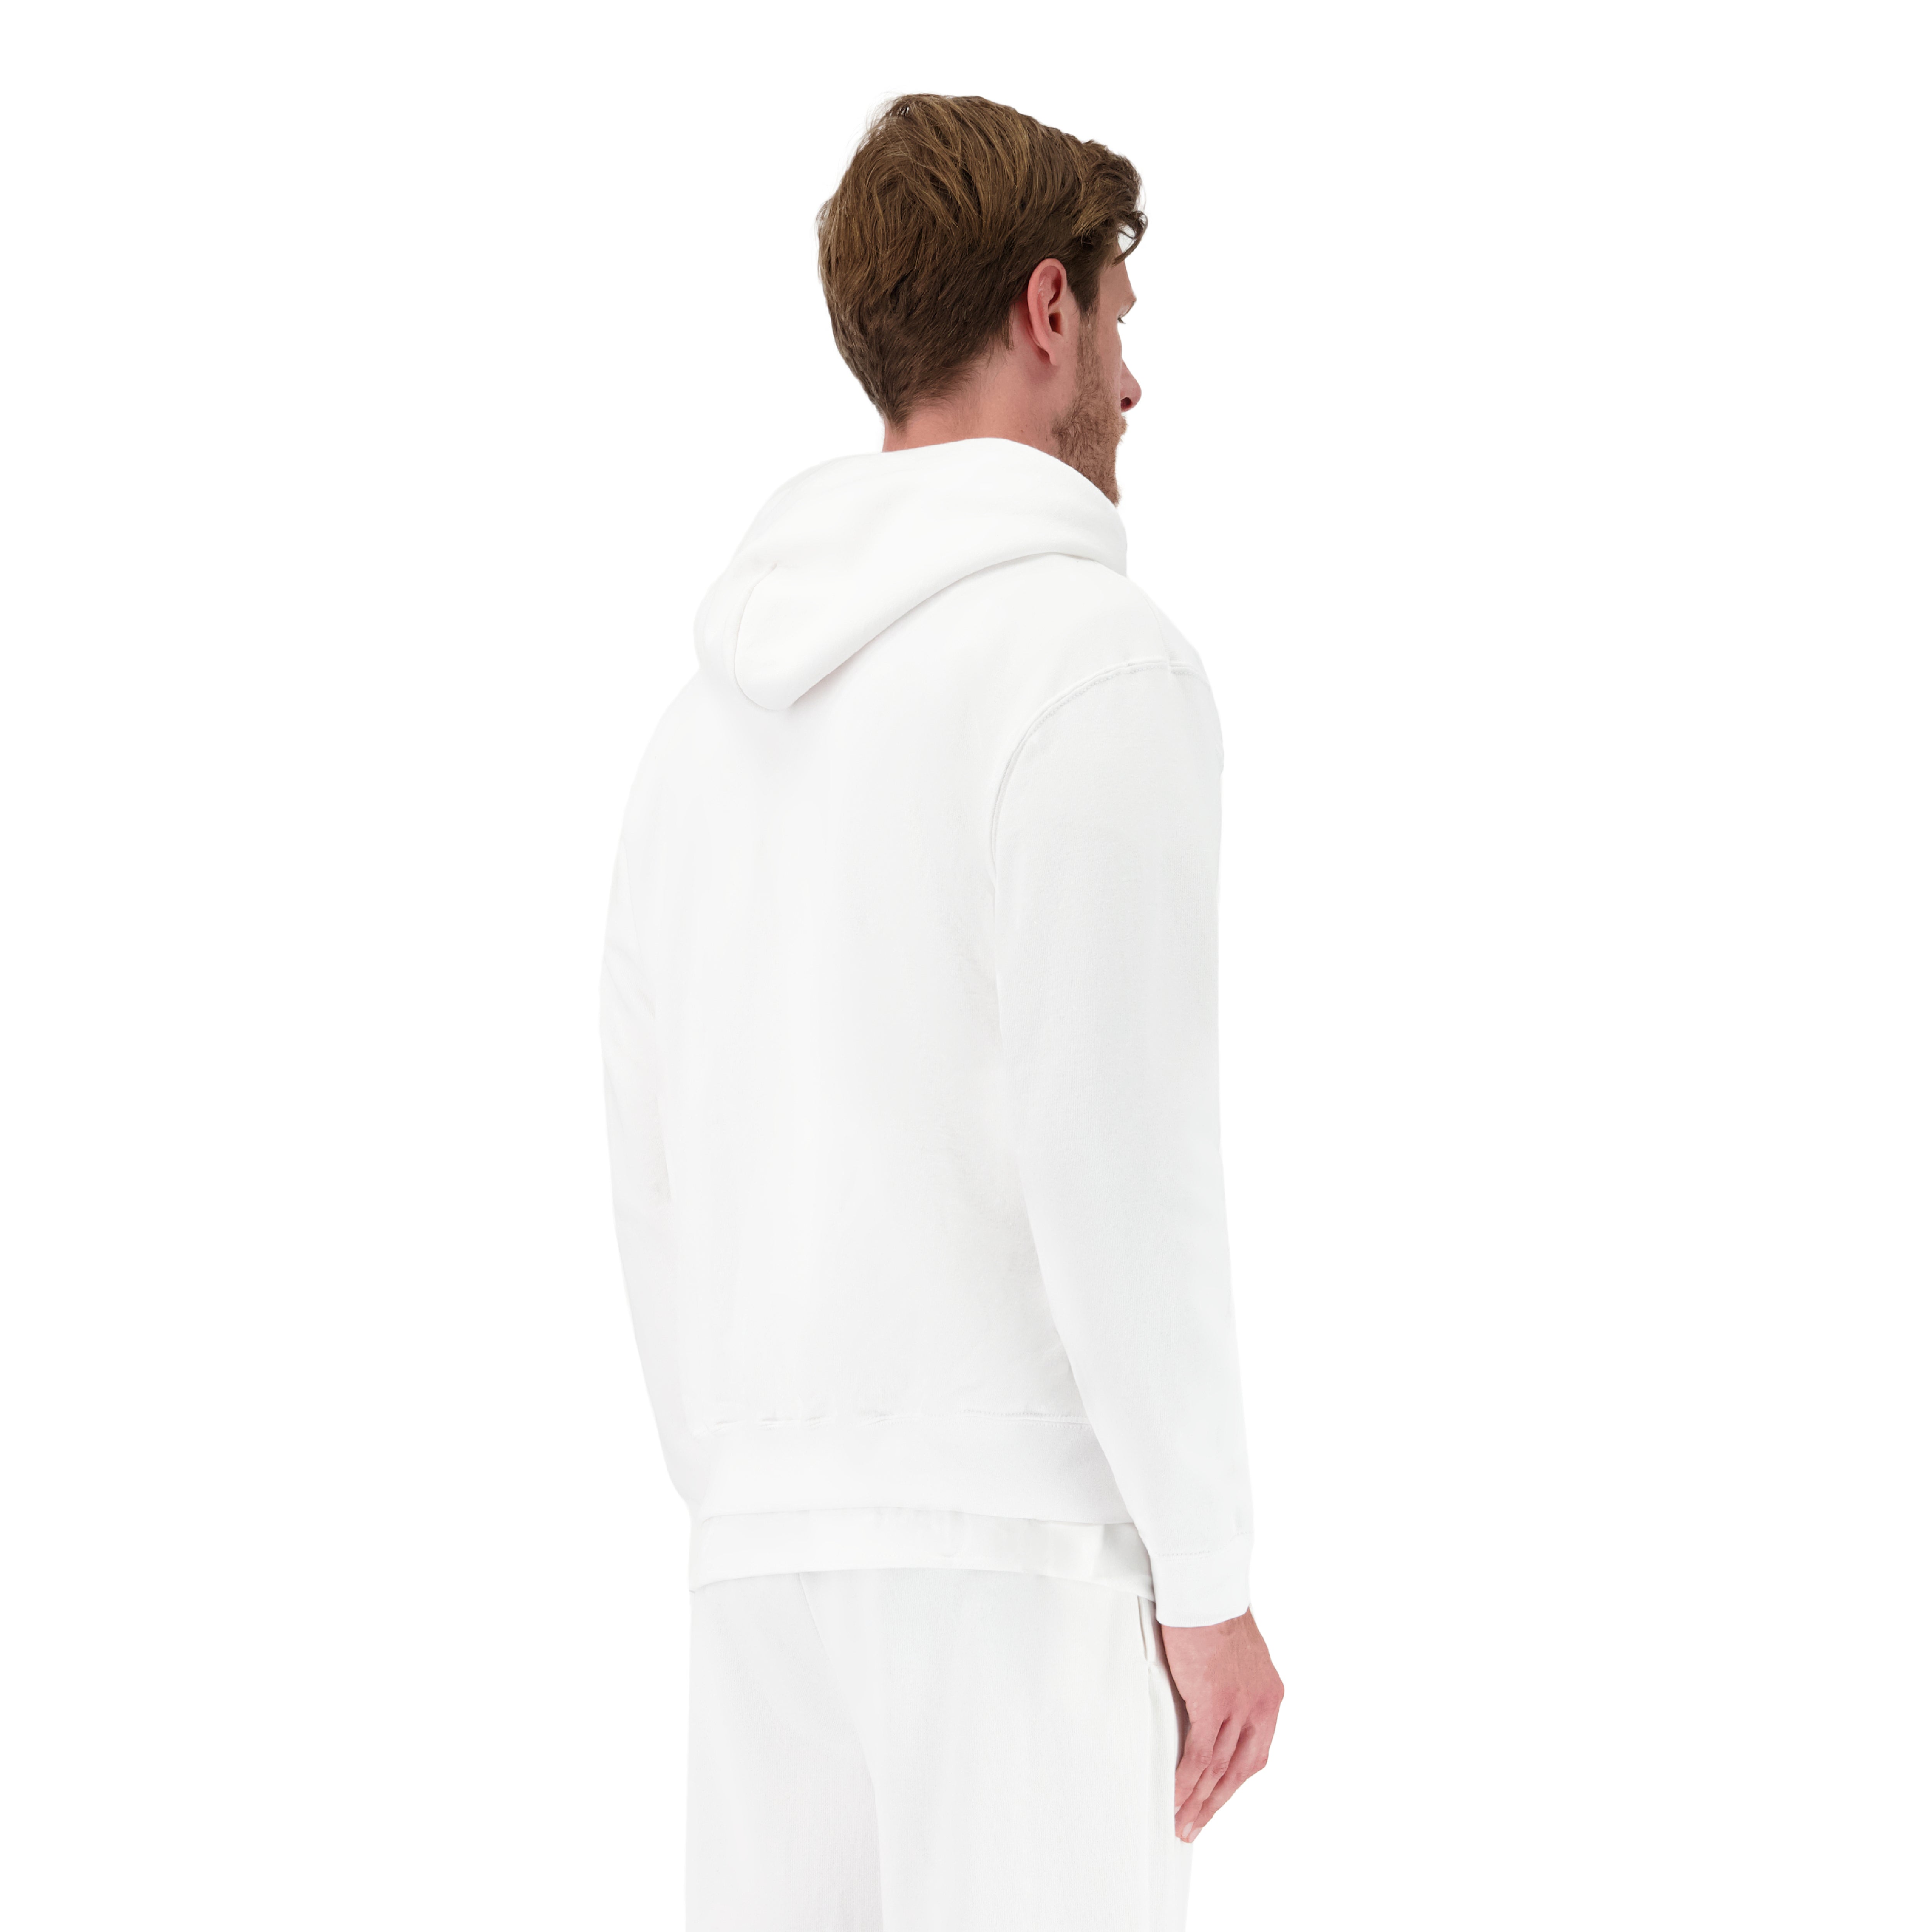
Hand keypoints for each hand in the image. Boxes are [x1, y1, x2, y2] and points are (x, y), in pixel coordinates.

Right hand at [1159, 1607, 1283, 1841]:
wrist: (1205, 1588)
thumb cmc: (1212, 1612)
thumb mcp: (1233, 1657)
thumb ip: (1230, 1686)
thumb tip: (1209, 1705)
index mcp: (1268, 1696)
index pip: (1254, 1754)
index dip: (1233, 1782)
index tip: (1214, 1800)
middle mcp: (1260, 1706)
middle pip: (1240, 1770)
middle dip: (1216, 1803)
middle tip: (1194, 1827)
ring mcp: (1240, 1707)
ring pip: (1220, 1768)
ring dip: (1199, 1801)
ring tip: (1182, 1824)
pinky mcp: (1215, 1703)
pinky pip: (1201, 1754)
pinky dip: (1187, 1780)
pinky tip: (1176, 1797)